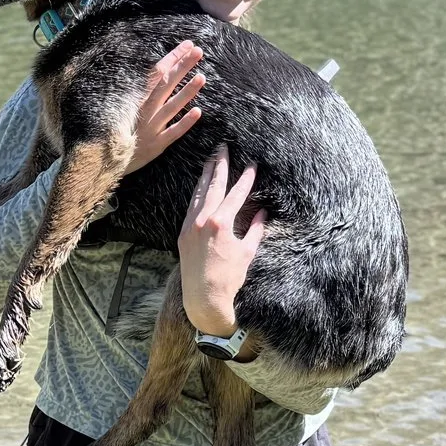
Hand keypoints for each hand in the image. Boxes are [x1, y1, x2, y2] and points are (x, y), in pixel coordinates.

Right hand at [127, 40, 205, 172]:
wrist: (106, 160)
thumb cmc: (120, 131)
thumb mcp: (126, 108)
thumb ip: (142, 92)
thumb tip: (159, 73)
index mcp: (139, 98)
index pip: (158, 73)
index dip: (173, 58)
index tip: (188, 45)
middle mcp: (146, 110)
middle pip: (166, 84)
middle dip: (182, 67)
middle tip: (198, 52)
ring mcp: (152, 127)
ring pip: (172, 106)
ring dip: (186, 92)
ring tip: (202, 77)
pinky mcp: (157, 144)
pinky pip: (173, 132)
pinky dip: (184, 122)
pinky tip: (197, 111)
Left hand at [179, 145, 265, 337]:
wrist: (204, 298)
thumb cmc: (229, 277)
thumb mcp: (247, 252)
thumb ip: (255, 229)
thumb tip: (262, 214)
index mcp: (221, 223)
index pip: (235, 194)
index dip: (245, 179)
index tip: (252, 165)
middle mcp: (203, 220)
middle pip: (213, 186)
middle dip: (219, 165)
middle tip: (222, 148)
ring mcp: (190, 226)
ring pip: (199, 194)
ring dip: (205, 176)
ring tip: (210, 160)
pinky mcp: (183, 234)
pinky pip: (191, 207)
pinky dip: (197, 194)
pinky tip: (200, 187)